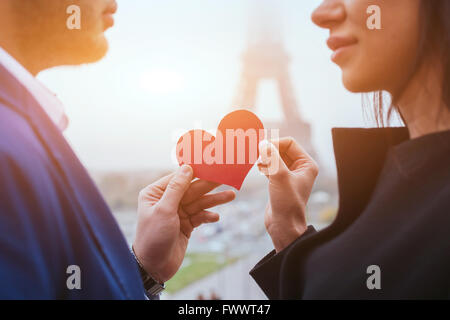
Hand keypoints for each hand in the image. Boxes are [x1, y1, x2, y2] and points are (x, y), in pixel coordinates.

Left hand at [132, 165, 234, 282]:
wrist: (153, 267)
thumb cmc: (153, 237)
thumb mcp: (164, 210)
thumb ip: (177, 189)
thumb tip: (187, 168)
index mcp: (155, 193)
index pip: (179, 177)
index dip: (195, 171)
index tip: (212, 165)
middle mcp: (166, 201)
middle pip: (192, 189)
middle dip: (209, 185)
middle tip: (226, 177)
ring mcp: (177, 213)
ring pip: (199, 203)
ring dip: (214, 200)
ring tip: (231, 195)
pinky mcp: (186, 225)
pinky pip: (200, 216)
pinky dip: (208, 216)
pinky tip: (215, 217)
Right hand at [257, 138, 318, 252]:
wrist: (283, 225)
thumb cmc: (286, 202)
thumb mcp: (280, 176)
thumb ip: (272, 157)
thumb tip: (263, 143)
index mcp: (307, 164)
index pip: (290, 143)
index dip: (275, 143)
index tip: (261, 148)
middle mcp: (300, 168)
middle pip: (282, 149)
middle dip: (269, 150)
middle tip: (255, 153)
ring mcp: (290, 175)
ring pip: (275, 158)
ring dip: (265, 158)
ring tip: (258, 163)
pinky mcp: (280, 182)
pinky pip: (271, 167)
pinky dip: (264, 165)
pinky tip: (259, 169)